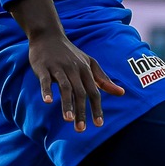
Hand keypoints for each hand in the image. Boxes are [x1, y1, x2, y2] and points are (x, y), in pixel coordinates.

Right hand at [6, 0, 124, 131]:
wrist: (49, 36)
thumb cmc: (70, 53)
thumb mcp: (89, 63)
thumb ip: (104, 79)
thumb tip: (121, 93)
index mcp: (85, 70)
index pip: (94, 92)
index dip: (96, 108)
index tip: (98, 125)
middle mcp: (74, 69)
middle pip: (80, 92)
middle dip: (81, 111)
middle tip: (81, 129)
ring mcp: (58, 68)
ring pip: (65, 87)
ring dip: (67, 104)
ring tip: (68, 120)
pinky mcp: (43, 67)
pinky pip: (45, 80)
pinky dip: (47, 90)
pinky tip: (48, 102)